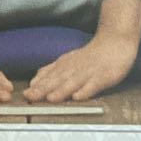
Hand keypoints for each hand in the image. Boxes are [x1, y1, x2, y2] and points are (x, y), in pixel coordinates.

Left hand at [24, 31, 139, 102]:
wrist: (115, 42)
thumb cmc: (91, 55)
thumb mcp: (69, 60)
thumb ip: (53, 70)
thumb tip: (34, 80)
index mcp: (66, 65)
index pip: (49, 76)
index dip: (37, 86)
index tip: (25, 95)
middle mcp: (75, 68)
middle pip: (58, 80)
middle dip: (44, 89)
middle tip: (31, 97)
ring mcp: (90, 72)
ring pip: (74, 82)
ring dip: (62, 91)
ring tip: (51, 99)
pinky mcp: (104, 76)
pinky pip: (94, 84)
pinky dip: (86, 90)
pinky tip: (78, 97)